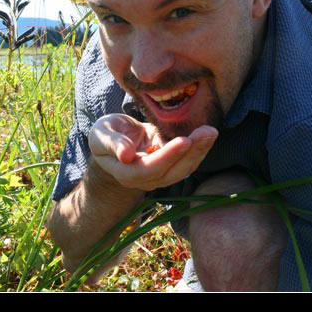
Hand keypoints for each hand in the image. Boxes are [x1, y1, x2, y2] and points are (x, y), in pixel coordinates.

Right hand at [88, 114, 217, 191]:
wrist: (115, 141)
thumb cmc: (105, 135)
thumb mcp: (101, 134)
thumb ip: (112, 143)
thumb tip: (126, 155)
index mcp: (126, 172)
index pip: (149, 168)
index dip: (167, 156)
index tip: (184, 140)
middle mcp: (145, 180)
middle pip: (172, 172)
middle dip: (192, 153)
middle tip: (208, 131)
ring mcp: (160, 176)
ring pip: (184, 169)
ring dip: (200, 151)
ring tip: (211, 131)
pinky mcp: (171, 167)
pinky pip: (187, 162)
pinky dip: (199, 149)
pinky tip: (207, 134)